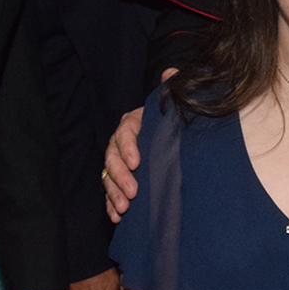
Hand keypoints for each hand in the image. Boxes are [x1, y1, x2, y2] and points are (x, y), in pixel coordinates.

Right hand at [104, 68, 174, 222]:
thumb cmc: (175, 124)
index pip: (125, 133)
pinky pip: (111, 193)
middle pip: (112, 158)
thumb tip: (171, 73)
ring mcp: (120, 163)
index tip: (137, 162)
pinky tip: (117, 217)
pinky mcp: (121, 181)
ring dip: (114, 194)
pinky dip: (112, 205)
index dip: (127, 147)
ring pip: (109, 177)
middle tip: (133, 192)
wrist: (179, 142)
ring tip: (124, 209)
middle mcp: (122, 143)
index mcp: (134, 123)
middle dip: (120, 176)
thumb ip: (171, 92)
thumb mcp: (175, 107)